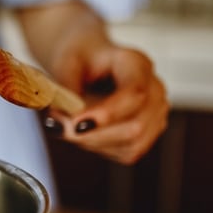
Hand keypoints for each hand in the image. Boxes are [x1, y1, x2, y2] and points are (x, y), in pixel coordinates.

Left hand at [46, 42, 168, 163]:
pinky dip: (99, 147)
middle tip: (56, 127)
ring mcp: (156, 113)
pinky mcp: (148, 133)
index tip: (75, 125)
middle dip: (93, 135)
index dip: (107, 114)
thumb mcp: (65, 63)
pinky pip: (126, 153)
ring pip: (132, 144)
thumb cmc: (78, 59)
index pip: (134, 94)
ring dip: (92, 142)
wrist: (89, 62)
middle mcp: (154, 89)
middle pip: (135, 126)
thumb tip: (63, 118)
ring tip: (65, 127)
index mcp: (136, 64)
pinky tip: (82, 132)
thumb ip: (65, 89)